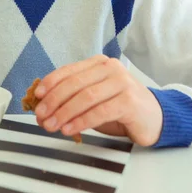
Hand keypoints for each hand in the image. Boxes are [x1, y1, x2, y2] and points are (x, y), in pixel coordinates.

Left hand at [33, 55, 162, 145]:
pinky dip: (81, 121)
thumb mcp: (93, 99)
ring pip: (85, 97)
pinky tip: (70, 129)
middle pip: (75, 83)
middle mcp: (111, 68)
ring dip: (64, 113)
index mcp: (99, 63)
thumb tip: (43, 110)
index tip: (37, 96)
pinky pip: (99, 111)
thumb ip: (71, 99)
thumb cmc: (120, 108)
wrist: (154, 117)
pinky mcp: (130, 101)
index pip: (69, 70)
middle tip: (41, 115)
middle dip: (54, 100)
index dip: (50, 82)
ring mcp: (122, 83)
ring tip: (52, 125)